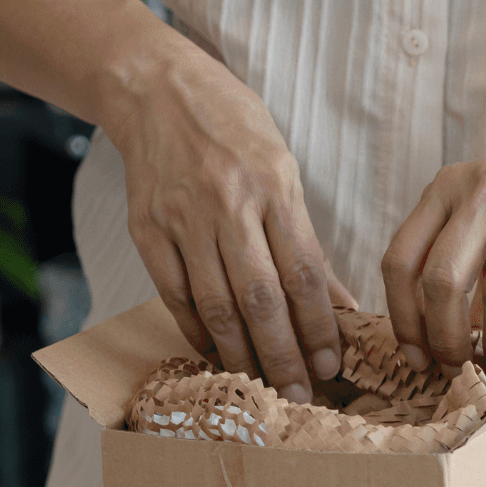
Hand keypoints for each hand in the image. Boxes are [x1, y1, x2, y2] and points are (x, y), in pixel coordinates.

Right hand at [116, 57, 353, 401]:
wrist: (158, 91)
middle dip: (284, 355)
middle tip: (300, 395)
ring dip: (242, 354)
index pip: (304, 273)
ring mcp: (182, 219)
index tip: (332, 365)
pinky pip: (174, 294)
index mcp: (273, 187)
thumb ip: (306, 239)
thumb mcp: (283, 169)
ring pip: (215, 305)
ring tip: (262, 386)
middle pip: (261, 298)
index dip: (320, 326)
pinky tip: (216, 353)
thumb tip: (339, 304)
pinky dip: (196, 330)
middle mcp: (228, 204)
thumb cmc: (234, 128)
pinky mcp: (146, 229)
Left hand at [381, 127, 485, 377]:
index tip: (417, 357)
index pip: (402, 260)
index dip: (404, 319)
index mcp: (445, 188)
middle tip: (459, 369)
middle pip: (443, 280)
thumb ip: (456, 260)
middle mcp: (482, 190)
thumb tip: (438, 345)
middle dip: (447, 340)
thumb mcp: (482, 211)